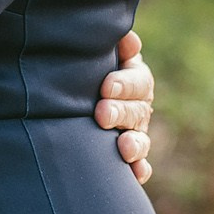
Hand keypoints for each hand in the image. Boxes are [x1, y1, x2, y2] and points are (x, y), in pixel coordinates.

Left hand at [95, 29, 155, 184]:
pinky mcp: (127, 157)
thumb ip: (110, 46)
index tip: (106, 86)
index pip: (139, 81)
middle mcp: (137, 107)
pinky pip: (138, 166)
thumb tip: (127, 39)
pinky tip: (135, 174)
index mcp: (133, 79)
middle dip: (121, 112)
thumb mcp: (96, 54)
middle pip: (138, 111)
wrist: (72, 93)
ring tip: (124, 147)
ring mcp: (134, 133)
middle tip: (101, 114)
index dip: (125, 83)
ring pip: (141, 140)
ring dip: (135, 144)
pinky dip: (139, 170)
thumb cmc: (84, 68)